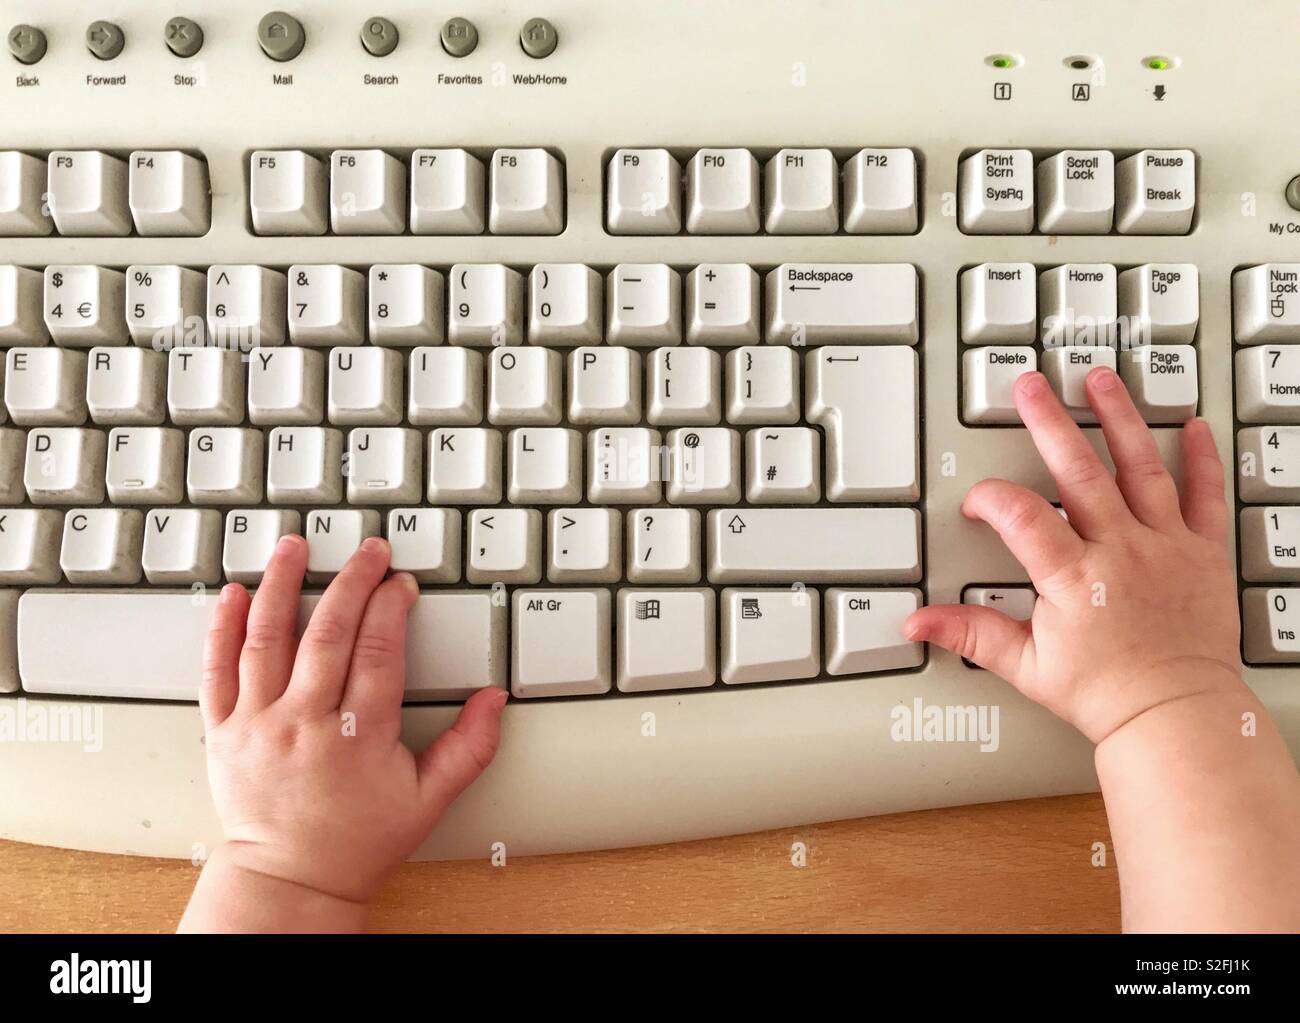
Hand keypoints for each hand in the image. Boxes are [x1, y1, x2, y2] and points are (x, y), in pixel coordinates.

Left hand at [198, 535, 506, 906]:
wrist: (290, 879)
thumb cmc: (357, 840)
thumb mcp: (429, 800)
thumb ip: (470, 748)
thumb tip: (495, 700)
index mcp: (358, 737)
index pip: (378, 652)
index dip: (392, 607)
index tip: (401, 582)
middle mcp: (305, 723)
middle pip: (329, 634)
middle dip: (351, 581)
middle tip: (367, 550)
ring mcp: (259, 724)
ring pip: (268, 639)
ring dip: (283, 586)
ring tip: (295, 547)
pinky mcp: (223, 731)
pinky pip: (217, 671)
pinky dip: (224, 628)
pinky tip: (236, 593)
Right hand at [904, 366, 1243, 743]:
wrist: (1176, 715)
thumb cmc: (1107, 694)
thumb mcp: (1026, 666)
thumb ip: (971, 634)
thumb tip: (920, 622)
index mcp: (1074, 578)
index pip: (1022, 516)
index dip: (991, 499)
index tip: (978, 502)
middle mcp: (1120, 551)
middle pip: (1078, 471)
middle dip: (1049, 421)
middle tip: (1031, 385)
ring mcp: (1164, 547)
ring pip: (1140, 468)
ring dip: (1119, 419)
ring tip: (1102, 381)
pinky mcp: (1201, 553)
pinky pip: (1203, 496)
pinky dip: (1199, 460)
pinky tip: (1192, 428)